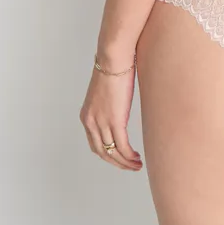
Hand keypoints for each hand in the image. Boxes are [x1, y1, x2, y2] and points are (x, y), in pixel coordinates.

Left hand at [79, 55, 142, 171]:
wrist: (113, 58)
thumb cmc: (112, 67)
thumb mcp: (106, 89)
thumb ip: (109, 102)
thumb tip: (118, 102)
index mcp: (86, 115)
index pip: (94, 143)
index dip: (107, 153)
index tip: (119, 156)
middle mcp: (90, 122)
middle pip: (102, 152)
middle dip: (116, 162)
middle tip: (128, 165)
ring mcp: (101, 122)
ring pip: (112, 152)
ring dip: (124, 162)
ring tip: (136, 165)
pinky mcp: (115, 121)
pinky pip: (122, 146)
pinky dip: (129, 156)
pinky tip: (137, 158)